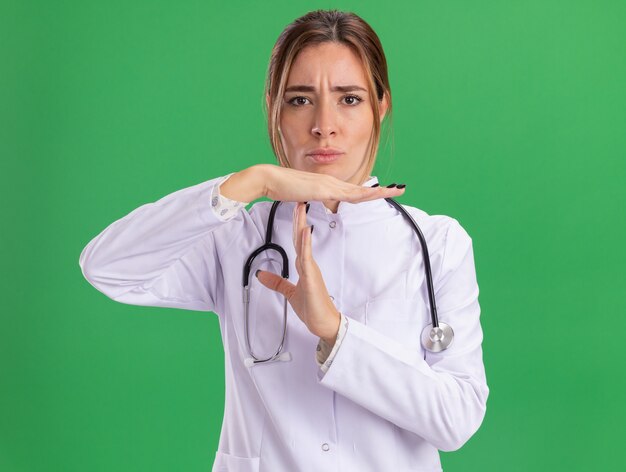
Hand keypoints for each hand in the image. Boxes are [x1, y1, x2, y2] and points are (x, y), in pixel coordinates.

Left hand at [255, 201, 339, 342]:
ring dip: (301, 226)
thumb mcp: (289, 292)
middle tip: (298, 201)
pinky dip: (305, 244)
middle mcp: (308, 264)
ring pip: (304, 243)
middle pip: (301, 238)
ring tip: (301, 209)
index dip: (295, 226)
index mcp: (304, 266)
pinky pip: (307, 257)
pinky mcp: (312, 277)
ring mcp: (311, 269)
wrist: (324, 322)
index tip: (295, 211)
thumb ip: (277, 282)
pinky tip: (304, 232)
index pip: (298, 242)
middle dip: (298, 219)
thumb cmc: (312, 308)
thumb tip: (261, 275)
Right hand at [261, 164, 404, 203]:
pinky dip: (363, 194)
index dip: (369, 192)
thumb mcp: (301, 195)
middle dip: (382, 190)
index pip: (353, 191)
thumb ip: (309, 198)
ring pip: (358, 191)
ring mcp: (328, 184)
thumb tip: (310, 201)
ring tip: (395, 191)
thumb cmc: (281, 187)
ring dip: (378, 191)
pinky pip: (347, 194)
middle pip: (361, 189)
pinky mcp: (322, 189)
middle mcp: (331, 182)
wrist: (269, 179)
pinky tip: (373, 195)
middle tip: (400, 189)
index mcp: (327, 185)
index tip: (383, 192)